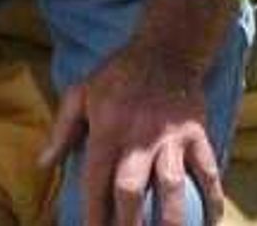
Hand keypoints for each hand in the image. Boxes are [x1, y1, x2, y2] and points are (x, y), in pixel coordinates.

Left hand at [42, 42, 223, 225]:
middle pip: (131, 190)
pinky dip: (214, 198)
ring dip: (169, 219)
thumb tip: (43, 165)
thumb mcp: (81, 93)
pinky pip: (208, 171)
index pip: (96, 181)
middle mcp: (139, 138)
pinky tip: (213, 222)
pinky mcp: (197, 136)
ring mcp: (171, 139)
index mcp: (107, 130)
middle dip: (128, 224)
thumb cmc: (118, 75)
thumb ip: (62, 131)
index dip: (94, 214)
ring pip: (171, 186)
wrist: (167, 48)